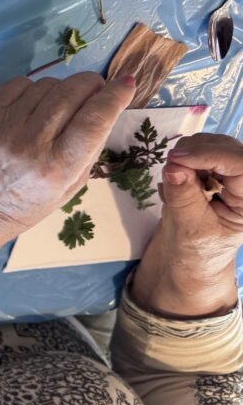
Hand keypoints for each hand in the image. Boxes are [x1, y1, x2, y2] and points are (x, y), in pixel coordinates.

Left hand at [0, 72, 136, 246]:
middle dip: (91, 84)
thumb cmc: (32, 201)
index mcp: (56, 168)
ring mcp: (3, 128)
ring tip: (64, 104)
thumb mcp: (73, 184)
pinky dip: (34, 87)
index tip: (127, 84)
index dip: (115, 97)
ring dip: (63, 87)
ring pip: (46, 85)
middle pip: (71, 93)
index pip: (94, 120)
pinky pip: (18, 84)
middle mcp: (29, 145)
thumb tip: (109, 102)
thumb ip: (92, 144)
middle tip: (96, 91)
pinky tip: (38, 103)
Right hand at [132, 133, 242, 316]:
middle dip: (196, 152)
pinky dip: (182, 162)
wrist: (191, 261)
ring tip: (175, 185)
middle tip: (169, 168)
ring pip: (211, 144)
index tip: (176, 159)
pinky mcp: (217, 171)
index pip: (240, 164)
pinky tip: (178, 185)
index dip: (209, 156)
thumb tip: (173, 168)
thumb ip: (183, 198)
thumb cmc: (196, 252)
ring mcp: (232, 175)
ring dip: (187, 157)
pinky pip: (198, 151)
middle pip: (227, 148)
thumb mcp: (190, 230)